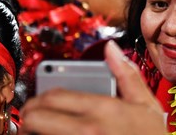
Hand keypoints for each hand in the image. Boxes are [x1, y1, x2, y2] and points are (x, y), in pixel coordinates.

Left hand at [19, 40, 166, 134]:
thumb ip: (126, 74)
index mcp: (103, 109)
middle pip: (36, 117)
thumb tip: (112, 48)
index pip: (54, 96)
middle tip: (34, 117)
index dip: (41, 97)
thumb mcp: (146, 104)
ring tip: (41, 130)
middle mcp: (87, 129)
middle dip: (30, 115)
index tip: (41, 101)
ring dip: (32, 132)